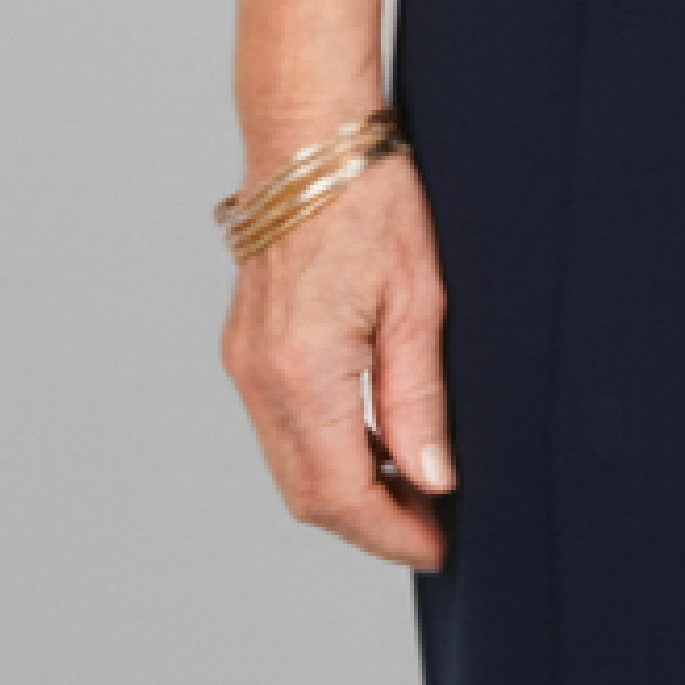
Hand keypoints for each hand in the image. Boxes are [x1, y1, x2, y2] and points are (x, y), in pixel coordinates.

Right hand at [220, 147, 457, 568]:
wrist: (309, 138)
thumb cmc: (371, 200)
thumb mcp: (419, 302)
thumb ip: (420, 401)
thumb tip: (434, 478)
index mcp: (303, 371)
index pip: (341, 494)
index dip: (392, 534)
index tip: (439, 546)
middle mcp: (260, 376)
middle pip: (308, 495)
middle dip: (370, 525)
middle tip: (433, 528)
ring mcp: (245, 363)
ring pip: (292, 468)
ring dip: (349, 492)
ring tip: (414, 488)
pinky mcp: (247, 349)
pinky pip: (283, 429)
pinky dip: (328, 453)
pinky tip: (377, 443)